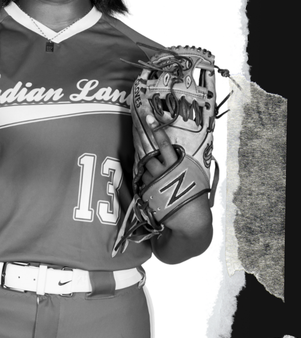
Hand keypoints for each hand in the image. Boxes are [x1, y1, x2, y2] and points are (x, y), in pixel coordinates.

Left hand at [145, 116, 212, 261]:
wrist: (189, 220)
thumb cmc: (195, 198)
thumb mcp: (193, 176)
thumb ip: (182, 165)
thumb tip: (175, 157)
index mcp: (178, 164)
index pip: (164, 143)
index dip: (155, 129)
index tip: (147, 117)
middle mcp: (165, 170)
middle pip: (150, 156)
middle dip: (150, 155)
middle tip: (152, 150)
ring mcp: (155, 181)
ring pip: (145, 169)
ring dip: (150, 173)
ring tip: (162, 184)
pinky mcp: (148, 192)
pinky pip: (143, 183)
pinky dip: (147, 185)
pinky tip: (157, 192)